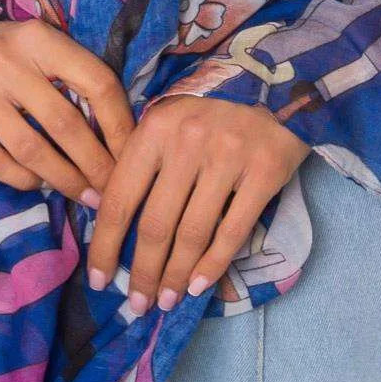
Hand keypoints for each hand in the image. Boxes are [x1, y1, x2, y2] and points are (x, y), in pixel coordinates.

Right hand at [0, 18, 134, 203]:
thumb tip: (120, 132)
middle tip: (112, 190)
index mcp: (37, 38)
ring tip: (85, 195)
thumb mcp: (38, 45)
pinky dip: (25, 180)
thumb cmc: (1, 52)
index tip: (132, 154)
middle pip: (65, 123)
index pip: (96, 82)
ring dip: (65, 180)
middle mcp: (4, 61)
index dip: (120, 124)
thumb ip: (72, 74)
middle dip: (96, 164)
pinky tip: (41, 184)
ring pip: (32, 150)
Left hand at [85, 94, 310, 314]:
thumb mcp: (170, 118)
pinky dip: (213, 266)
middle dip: (142, 273)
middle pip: (156, 225)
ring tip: (166, 301)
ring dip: (175, 277)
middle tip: (137, 305)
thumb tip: (109, 218)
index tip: (99, 280)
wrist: (280, 77)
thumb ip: (143, 161)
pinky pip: (233, 232)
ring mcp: (228, 157)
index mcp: (155, 128)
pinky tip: (198, 286)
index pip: (121, 198)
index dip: (106, 246)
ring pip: (193, 234)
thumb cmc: (214, 103)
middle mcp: (187, 143)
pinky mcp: (265, 172)